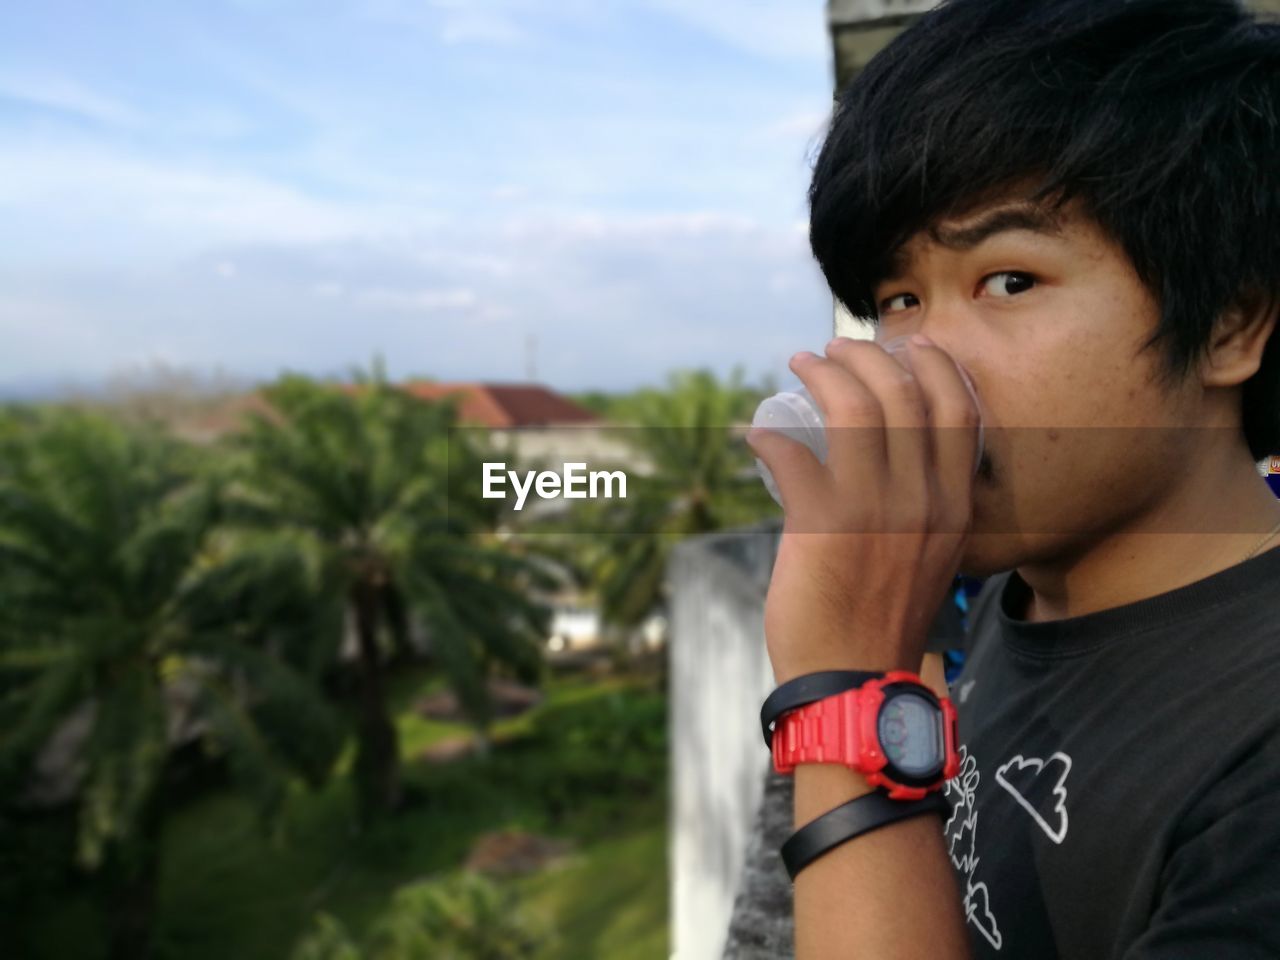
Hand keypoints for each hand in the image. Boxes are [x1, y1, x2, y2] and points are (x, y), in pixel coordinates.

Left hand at [745, 334, 978, 682]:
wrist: (854, 679)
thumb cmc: (883, 616)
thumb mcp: (930, 555)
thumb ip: (922, 507)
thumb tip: (888, 462)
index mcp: (953, 504)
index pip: (958, 409)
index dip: (932, 365)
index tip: (907, 346)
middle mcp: (923, 499)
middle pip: (902, 393)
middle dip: (865, 357)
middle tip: (833, 350)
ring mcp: (874, 509)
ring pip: (852, 407)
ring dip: (820, 375)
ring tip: (799, 366)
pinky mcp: (822, 524)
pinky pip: (792, 453)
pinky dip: (768, 435)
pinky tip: (758, 433)